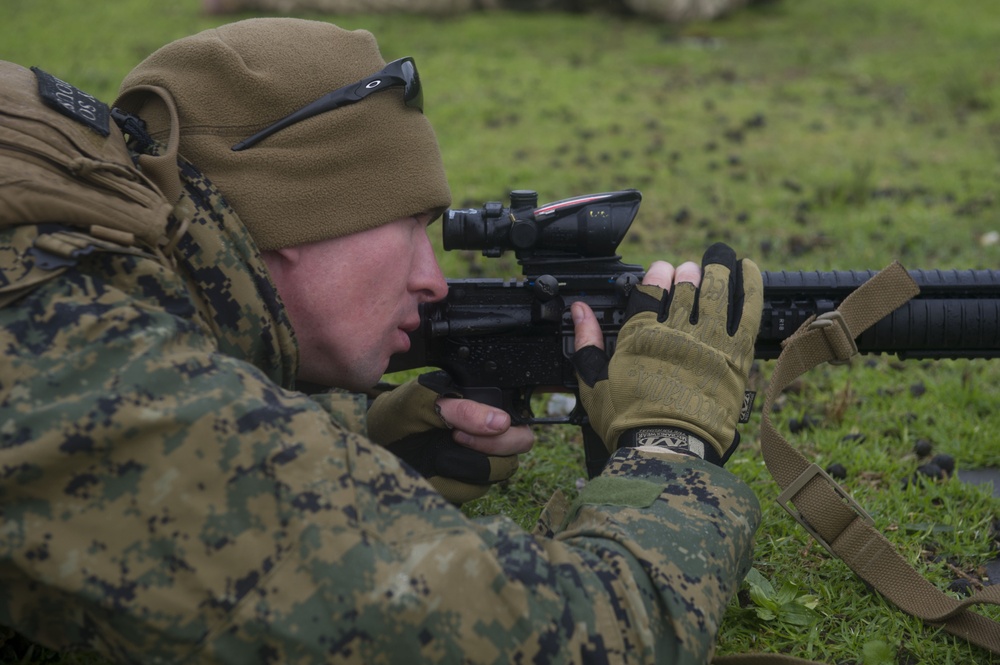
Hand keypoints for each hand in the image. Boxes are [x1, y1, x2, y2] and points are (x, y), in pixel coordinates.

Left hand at [366, 372, 533, 503]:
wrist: (376, 445)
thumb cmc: (400, 414)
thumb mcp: (423, 401)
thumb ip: (463, 408)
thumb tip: (501, 422)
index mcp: (486, 405)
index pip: (520, 417)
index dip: (506, 426)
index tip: (466, 427)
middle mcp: (491, 433)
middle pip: (520, 443)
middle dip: (491, 445)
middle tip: (455, 437)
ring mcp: (482, 459)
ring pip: (502, 469)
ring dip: (469, 464)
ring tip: (440, 453)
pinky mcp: (468, 483)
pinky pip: (476, 488)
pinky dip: (454, 481)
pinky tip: (437, 470)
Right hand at [571, 243, 761, 465]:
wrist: (668, 453)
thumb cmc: (629, 423)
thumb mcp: (594, 384)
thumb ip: (588, 343)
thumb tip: (579, 310)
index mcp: (639, 337)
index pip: (650, 291)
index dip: (657, 275)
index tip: (661, 270)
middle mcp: (674, 334)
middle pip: (684, 288)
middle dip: (686, 273)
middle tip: (688, 270)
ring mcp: (708, 343)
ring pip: (715, 292)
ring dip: (716, 270)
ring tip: (717, 259)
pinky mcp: (735, 357)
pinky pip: (747, 311)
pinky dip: (749, 285)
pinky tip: (747, 267)